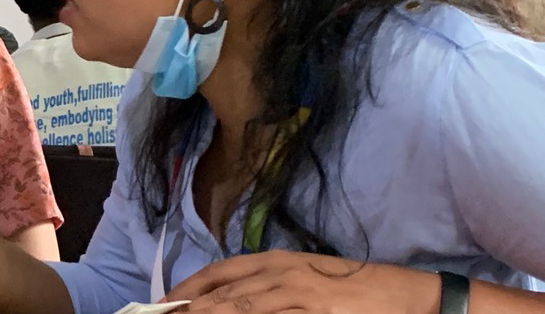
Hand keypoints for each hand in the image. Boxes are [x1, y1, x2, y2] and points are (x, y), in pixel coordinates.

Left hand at [169, 251, 439, 313]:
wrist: (402, 295)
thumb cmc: (351, 287)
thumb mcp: (304, 277)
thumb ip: (267, 286)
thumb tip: (228, 299)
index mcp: (277, 260)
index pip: (222, 271)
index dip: (190, 286)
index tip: (166, 303)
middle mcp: (283, 274)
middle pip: (226, 293)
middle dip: (193, 308)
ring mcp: (299, 296)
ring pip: (243, 309)